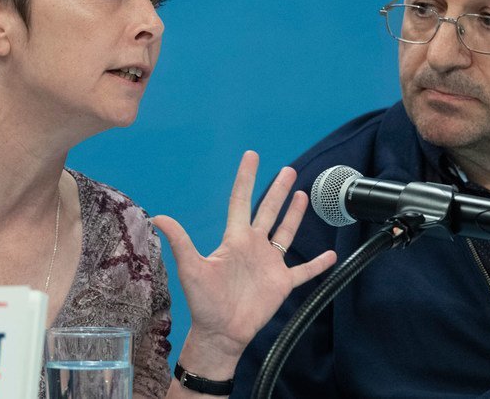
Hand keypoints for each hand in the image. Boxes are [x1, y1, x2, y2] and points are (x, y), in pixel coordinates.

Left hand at [152, 151, 336, 376]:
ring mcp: (270, 264)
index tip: (252, 156)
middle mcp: (254, 247)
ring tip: (302, 195)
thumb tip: (158, 217)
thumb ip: (181, 242)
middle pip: (268, 211)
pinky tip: (331, 254)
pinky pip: (304, 271)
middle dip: (277, 190)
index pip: (241, 201)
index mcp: (235, 240)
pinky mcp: (282, 284)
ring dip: (294, 216)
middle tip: (288, 170)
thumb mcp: (191, 269)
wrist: (221, 333)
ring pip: (286, 234)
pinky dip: (318, 264)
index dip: (246, 178)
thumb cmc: (204, 303)